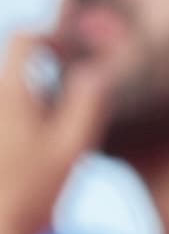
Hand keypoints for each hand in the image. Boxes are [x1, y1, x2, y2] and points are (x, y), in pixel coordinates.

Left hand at [0, 37, 107, 233]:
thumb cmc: (30, 194)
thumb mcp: (73, 148)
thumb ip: (87, 103)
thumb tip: (94, 69)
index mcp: (10, 92)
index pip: (23, 39)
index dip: (48, 39)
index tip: (68, 58)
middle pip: (12, 73)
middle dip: (39, 86)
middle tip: (63, 118)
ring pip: (8, 101)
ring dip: (26, 111)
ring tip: (41, 146)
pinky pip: (8, 123)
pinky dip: (16, 131)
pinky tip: (22, 160)